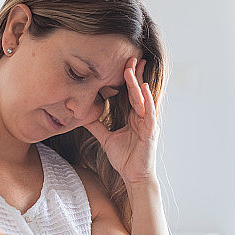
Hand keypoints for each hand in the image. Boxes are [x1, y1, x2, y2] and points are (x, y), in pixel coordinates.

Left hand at [84, 58, 157, 184]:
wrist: (134, 177)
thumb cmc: (125, 159)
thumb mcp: (106, 139)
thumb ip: (97, 127)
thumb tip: (83, 117)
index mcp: (134, 117)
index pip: (130, 94)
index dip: (127, 79)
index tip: (122, 64)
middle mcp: (142, 117)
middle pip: (138, 91)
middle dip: (134, 74)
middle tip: (130, 57)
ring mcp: (148, 123)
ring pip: (142, 99)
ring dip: (138, 82)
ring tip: (134, 67)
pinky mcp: (151, 131)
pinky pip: (149, 113)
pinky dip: (147, 100)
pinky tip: (143, 88)